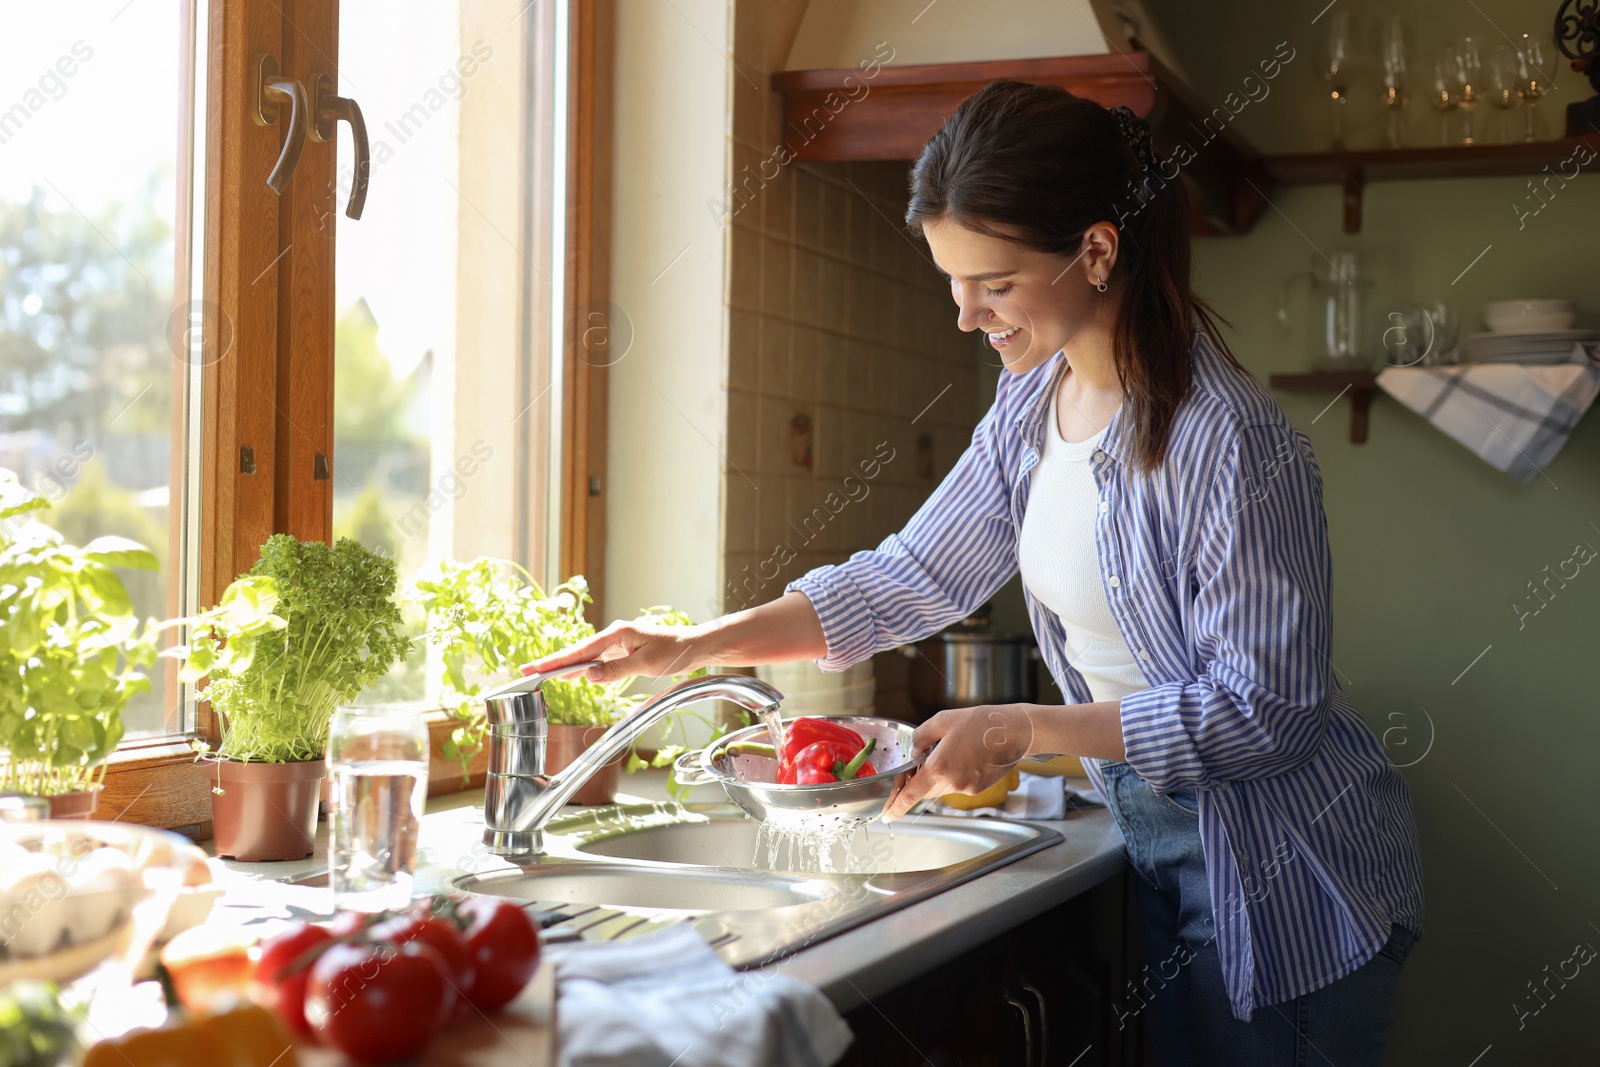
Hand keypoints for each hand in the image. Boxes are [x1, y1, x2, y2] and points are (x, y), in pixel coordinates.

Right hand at [520, 619, 705, 683]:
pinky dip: (584, 669)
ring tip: (541, 675)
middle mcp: (614, 635)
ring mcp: (618, 643)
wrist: (695, 647)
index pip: (579, 651)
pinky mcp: (624, 651)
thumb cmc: (675, 651)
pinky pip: (598, 661)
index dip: (555, 661)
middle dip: (552, 662)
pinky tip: (572, 676)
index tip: (534, 668)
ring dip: (565, 667)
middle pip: (577, 652)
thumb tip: (589, 676)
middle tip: (526, 671)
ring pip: (586, 657)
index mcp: (616, 633)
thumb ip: (616, 670)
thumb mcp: (646, 663)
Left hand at [882, 705, 1032, 821]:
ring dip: (939, 775)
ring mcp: (967, 788)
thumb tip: (914, 750)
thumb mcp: (943, 720)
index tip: (887, 816)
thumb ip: (922, 736)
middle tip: (922, 761)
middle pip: (925, 789)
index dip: (896, 806)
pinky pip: (958, 786)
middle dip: (919, 779)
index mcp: (939, 766)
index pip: (911, 793)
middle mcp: (952, 782)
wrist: (1015, 732)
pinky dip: (955, 775)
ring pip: (941, 787)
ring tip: (952, 752)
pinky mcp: (978, 789)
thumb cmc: (982, 723)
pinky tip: (966, 757)